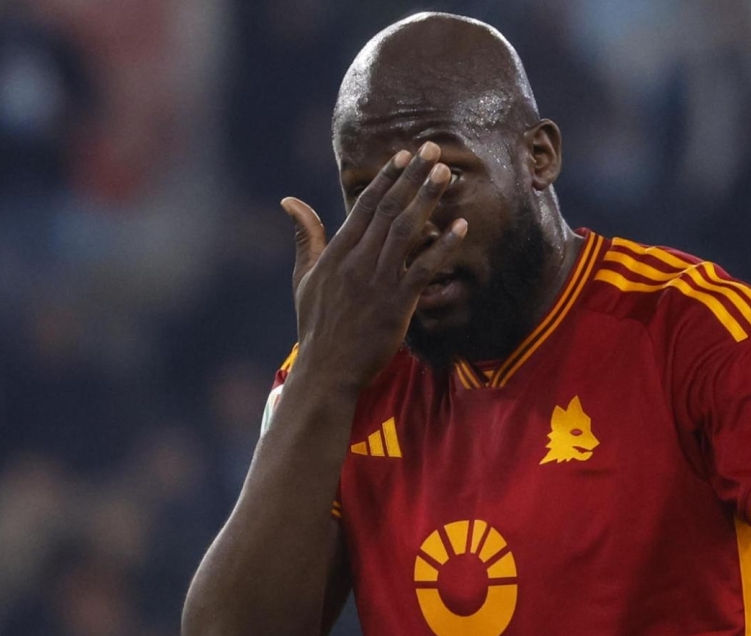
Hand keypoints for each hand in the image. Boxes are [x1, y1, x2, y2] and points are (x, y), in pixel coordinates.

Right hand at [281, 142, 466, 393]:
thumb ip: (305, 237)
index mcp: (336, 253)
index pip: (364, 206)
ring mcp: (378, 282)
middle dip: (413, 177)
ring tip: (446, 174)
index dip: (387, 178)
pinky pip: (425, 268)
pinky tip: (461, 228)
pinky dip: (443, 246)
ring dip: (428, 199)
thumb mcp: (303, 278)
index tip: (405, 156)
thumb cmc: (316, 326)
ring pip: (407, 231)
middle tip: (434, 150)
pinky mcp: (397, 304)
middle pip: (389, 209)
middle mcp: (357, 261)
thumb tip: (290, 201)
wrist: (327, 370)